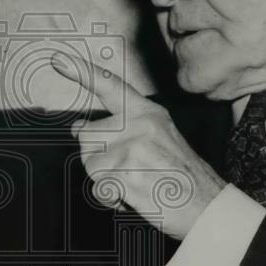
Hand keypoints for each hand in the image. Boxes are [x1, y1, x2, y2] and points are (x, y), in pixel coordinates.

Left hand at [51, 51, 225, 239]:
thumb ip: (121, 129)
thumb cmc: (181, 178)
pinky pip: (99, 188)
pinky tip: (136, 197)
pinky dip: (112, 198)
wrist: (208, 208)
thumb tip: (77, 128)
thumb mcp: (160, 138)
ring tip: (137, 184)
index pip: (110, 86)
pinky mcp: (127, 174)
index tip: (57, 58)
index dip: (81, 71)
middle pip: (86, 136)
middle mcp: (140, 125)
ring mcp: (133, 148)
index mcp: (148, 113)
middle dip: (97, 158)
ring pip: (90, 164)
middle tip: (130, 170)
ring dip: (106, 180)